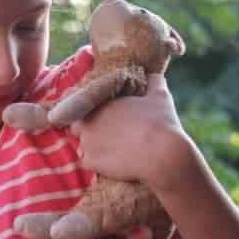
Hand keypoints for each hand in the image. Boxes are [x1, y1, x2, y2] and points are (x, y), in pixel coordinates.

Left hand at [68, 73, 191, 188]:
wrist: (161, 154)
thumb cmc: (161, 123)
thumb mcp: (160, 95)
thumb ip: (153, 81)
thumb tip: (153, 74)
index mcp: (101, 103)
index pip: (83, 104)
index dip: (92, 112)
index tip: (103, 117)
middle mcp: (88, 120)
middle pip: (77, 125)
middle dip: (88, 129)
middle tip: (106, 135)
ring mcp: (87, 142)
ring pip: (82, 145)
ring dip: (93, 147)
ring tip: (111, 151)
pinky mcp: (91, 162)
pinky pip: (87, 163)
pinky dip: (96, 164)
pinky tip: (110, 163)